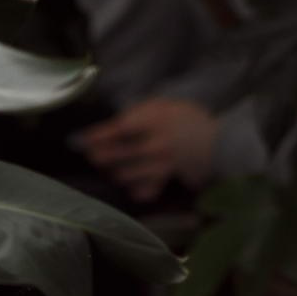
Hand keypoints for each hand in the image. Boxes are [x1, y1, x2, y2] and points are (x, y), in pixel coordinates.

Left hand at [75, 98, 220, 202]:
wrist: (216, 141)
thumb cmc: (187, 119)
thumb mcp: (164, 106)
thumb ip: (139, 114)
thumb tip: (112, 127)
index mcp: (155, 120)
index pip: (120, 129)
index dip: (97, 136)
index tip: (80, 140)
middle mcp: (157, 143)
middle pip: (119, 154)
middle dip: (100, 156)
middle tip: (91, 156)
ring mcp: (163, 164)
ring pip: (128, 174)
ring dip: (114, 172)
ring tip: (109, 169)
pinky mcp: (168, 179)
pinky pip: (145, 189)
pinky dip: (135, 189)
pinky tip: (131, 185)